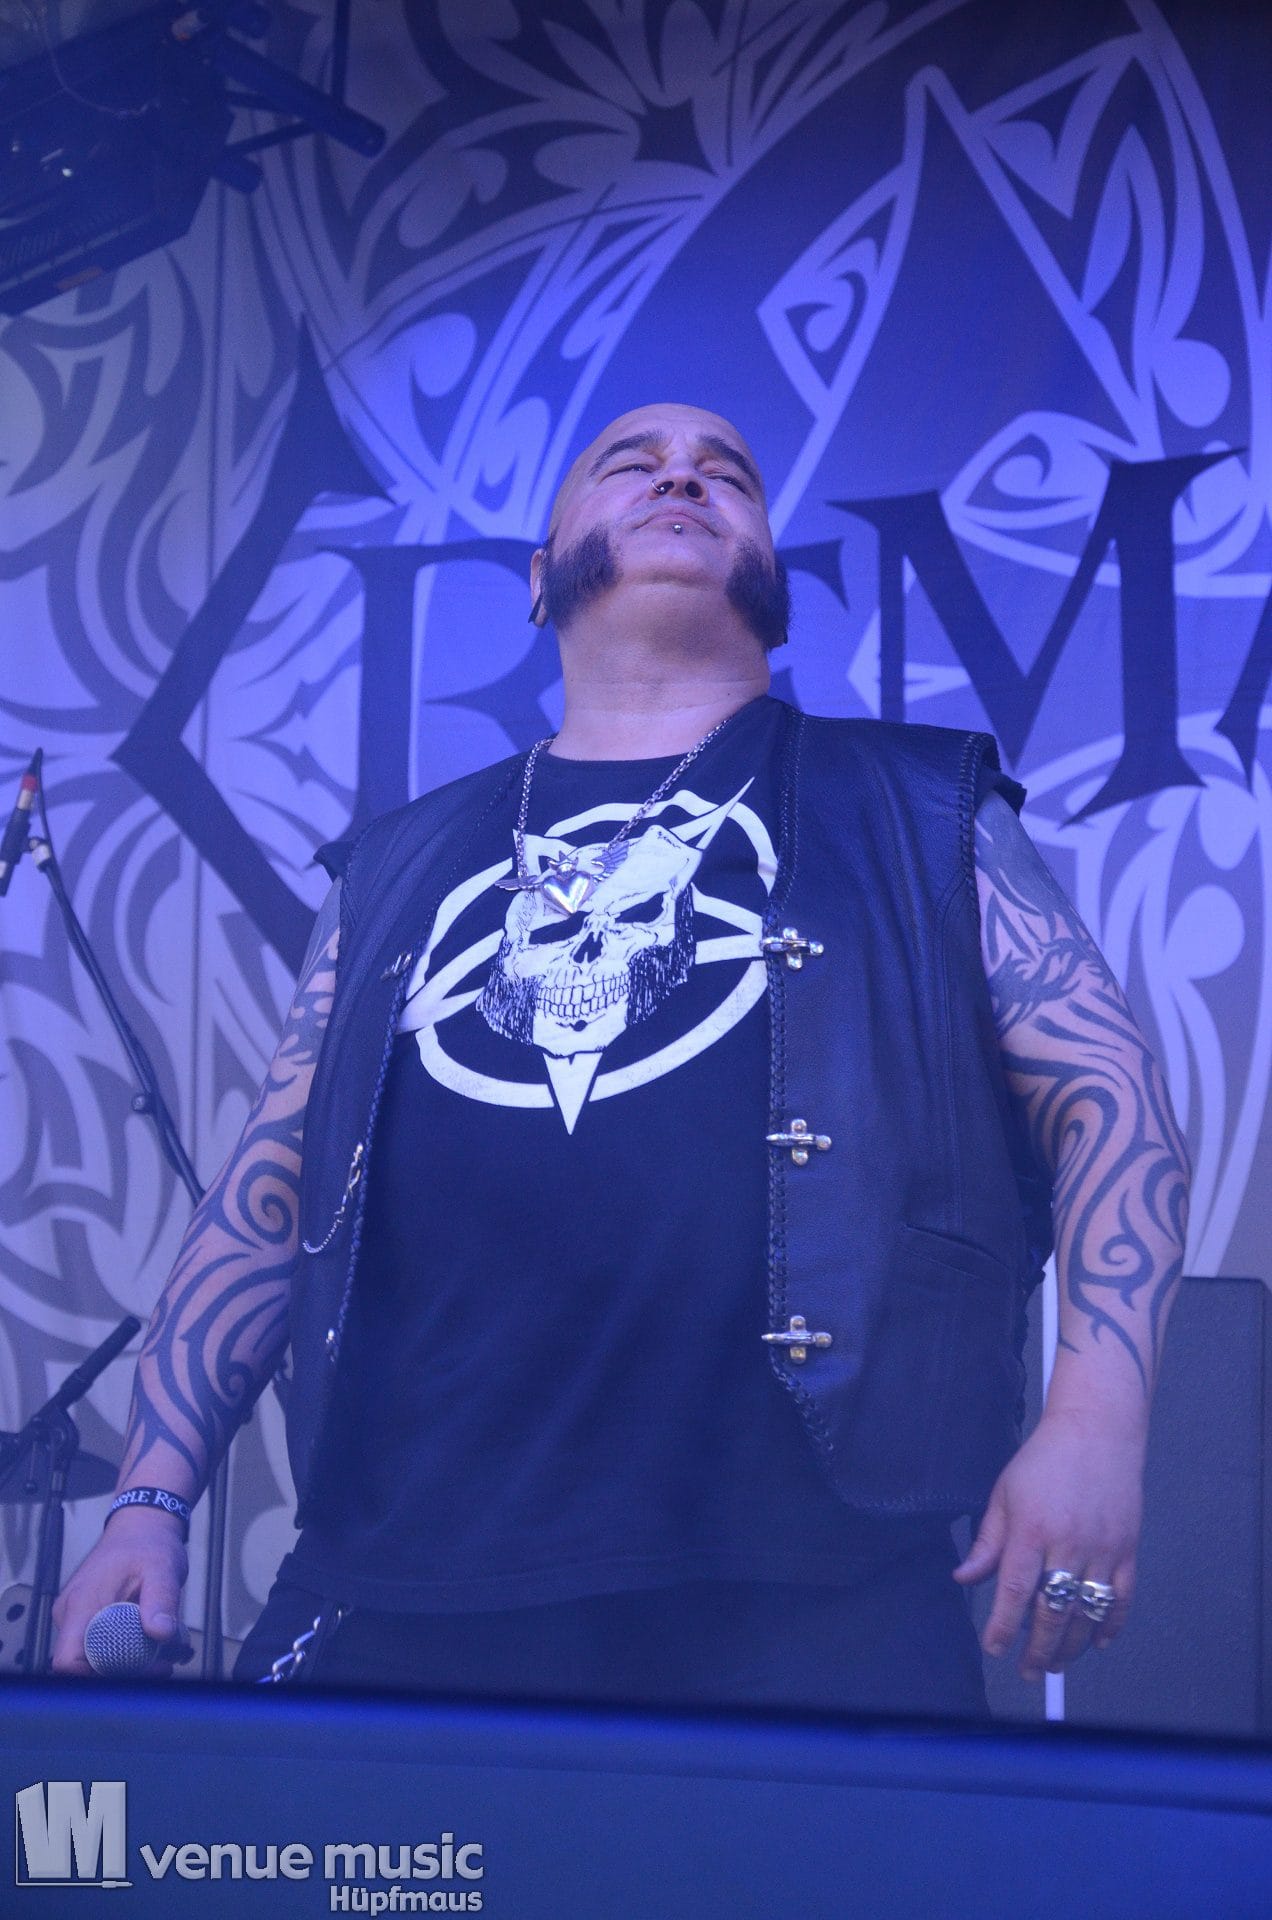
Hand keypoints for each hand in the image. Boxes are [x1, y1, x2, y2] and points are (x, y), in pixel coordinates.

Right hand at [51, 1509, 188, 1676]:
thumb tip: (161, 1634)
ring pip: (97, 1657)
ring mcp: (78, 1617)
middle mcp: (72, 1614)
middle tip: (164, 1662)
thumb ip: (161, 1601)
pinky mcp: (88, 1618)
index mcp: (82, 1603)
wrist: (141, 1526)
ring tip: (167, 1649)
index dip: (95, 1676)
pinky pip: (103, 1645)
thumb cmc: (148, 1543)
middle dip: (126, 1671)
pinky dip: (130, 1649)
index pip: (67, 1660)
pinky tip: (157, 1642)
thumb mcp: (162, 1569)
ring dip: (132, 1661)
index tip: (136, 1671)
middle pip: (85, 1665)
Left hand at [951, 1409, 1143, 1680]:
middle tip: (1027, 1670)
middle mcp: (1068, 1544)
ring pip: (1087, 1613)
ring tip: (1055, 1664)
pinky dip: (1110, 1626)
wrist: (1097, 1431)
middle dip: (1037, 1649)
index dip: (1003, 1627)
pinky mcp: (1127, 1549)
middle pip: (1052, 1612)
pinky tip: (1096, 1643)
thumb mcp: (1004, 1493)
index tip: (994, 1649)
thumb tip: (965, 1579)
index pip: (1013, 1591)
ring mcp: (1102, 1549)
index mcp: (1031, 1529)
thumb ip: (988, 1541)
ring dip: (1071, 1646)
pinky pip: (1121, 1599)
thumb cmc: (1044, 1460)